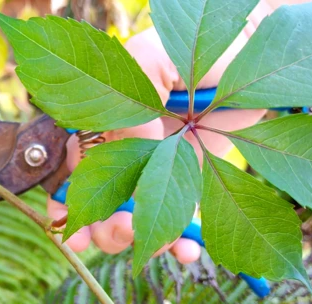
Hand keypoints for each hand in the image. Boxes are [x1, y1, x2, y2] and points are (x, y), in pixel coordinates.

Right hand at [48, 3, 272, 262]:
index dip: (65, 207)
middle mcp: (120, 156)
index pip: (69, 173)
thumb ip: (134, 100)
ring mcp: (154, 176)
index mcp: (98, 126)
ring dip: (142, 242)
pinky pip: (176, 226)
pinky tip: (189, 250)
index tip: (72, 231)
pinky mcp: (188, 188)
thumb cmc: (194, 46)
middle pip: (97, 210)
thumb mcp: (153, 57)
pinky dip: (179, 244)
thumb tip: (134, 148)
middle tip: (127, 230)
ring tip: (166, 242)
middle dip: (105, 232)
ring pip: (134, 226)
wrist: (247, 56)